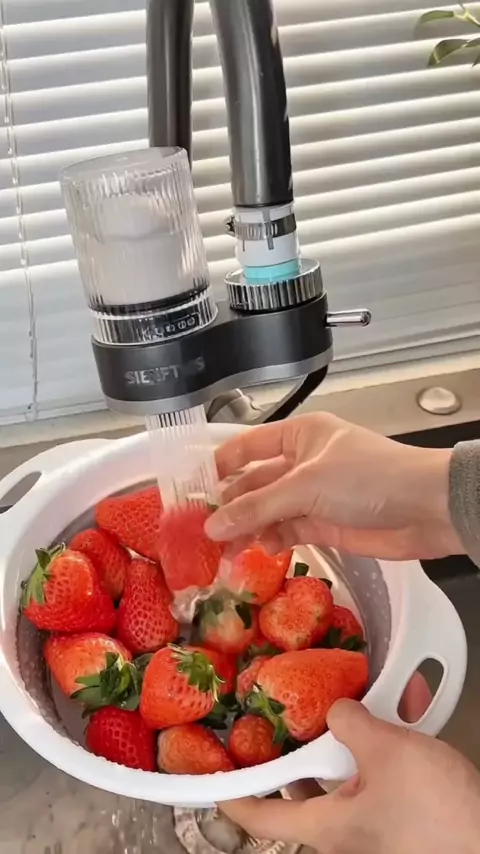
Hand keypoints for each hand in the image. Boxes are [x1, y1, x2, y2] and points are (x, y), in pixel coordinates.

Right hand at [205, 414, 461, 560]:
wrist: (424, 509)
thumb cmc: (368, 478)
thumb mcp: (306, 485)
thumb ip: (257, 507)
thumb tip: (212, 526)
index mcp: (299, 435)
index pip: (247, 446)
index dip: (219, 466)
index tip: (192, 491)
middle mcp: (302, 461)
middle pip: (254, 482)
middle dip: (229, 505)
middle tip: (200, 531)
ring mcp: (311, 494)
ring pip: (266, 510)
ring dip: (245, 528)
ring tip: (221, 550)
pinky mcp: (322, 523)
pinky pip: (284, 531)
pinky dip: (268, 541)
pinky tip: (254, 552)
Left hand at [219, 698, 479, 853]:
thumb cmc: (434, 810)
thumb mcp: (385, 752)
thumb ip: (349, 722)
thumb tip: (333, 709)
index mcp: (327, 826)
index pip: (261, 816)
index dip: (232, 795)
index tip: (211, 777)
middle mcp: (346, 831)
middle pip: (304, 789)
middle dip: (298, 747)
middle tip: (284, 711)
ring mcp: (376, 825)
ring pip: (348, 774)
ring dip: (351, 735)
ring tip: (352, 694)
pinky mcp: (406, 816)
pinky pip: (384, 773)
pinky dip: (388, 742)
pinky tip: (406, 705)